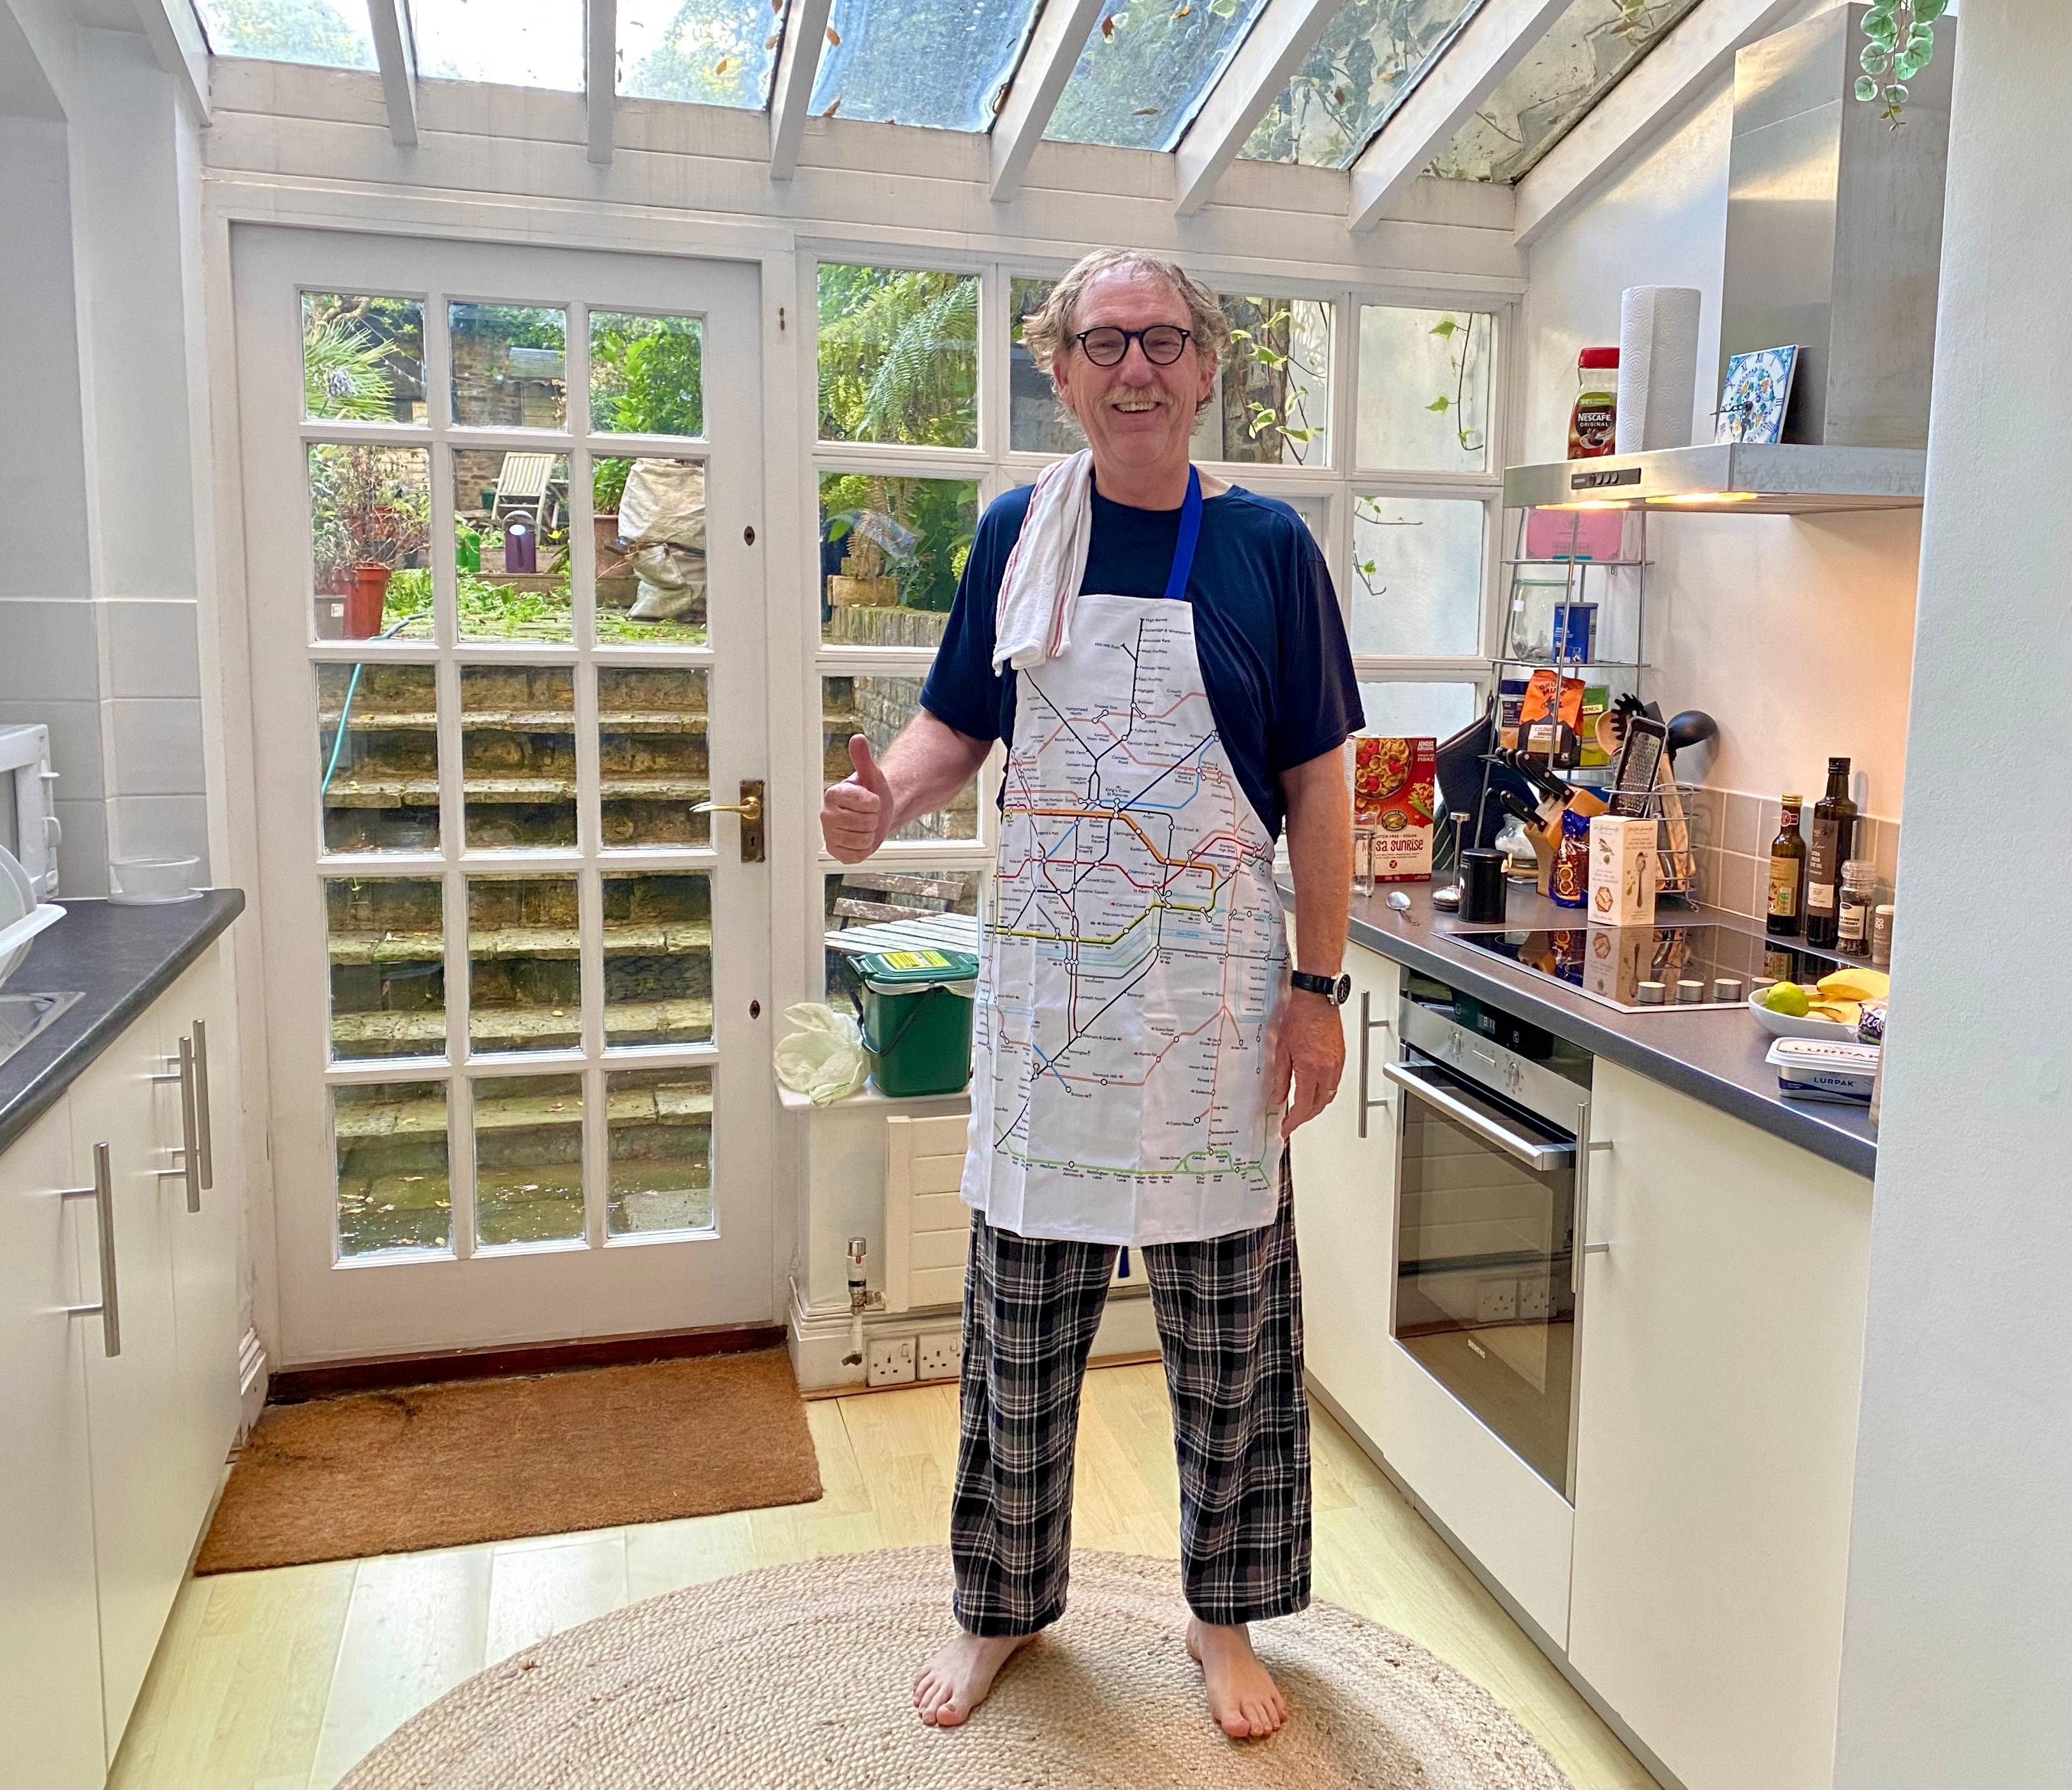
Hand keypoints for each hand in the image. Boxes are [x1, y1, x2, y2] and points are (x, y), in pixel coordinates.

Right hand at [822, 734, 894, 863]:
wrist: (875, 814)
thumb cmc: (872, 793)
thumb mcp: (871, 774)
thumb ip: (863, 758)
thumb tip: (857, 738)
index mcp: (833, 794)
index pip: (867, 803)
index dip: (875, 803)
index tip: (870, 800)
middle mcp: (826, 814)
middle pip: (865, 823)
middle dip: (873, 819)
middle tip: (868, 814)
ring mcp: (829, 834)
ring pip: (863, 839)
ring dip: (870, 834)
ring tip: (864, 826)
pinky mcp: (835, 851)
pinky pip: (857, 855)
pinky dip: (864, 849)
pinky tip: (860, 839)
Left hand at [1272, 988, 1346, 1138]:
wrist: (1317, 1000)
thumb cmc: (1300, 1018)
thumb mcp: (1281, 1050)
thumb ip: (1280, 1078)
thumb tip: (1277, 1097)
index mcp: (1311, 1070)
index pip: (1303, 1106)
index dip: (1293, 1121)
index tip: (1286, 1128)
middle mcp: (1327, 1071)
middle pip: (1318, 1106)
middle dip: (1304, 1118)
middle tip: (1291, 1121)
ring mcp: (1337, 1066)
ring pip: (1328, 1097)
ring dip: (1315, 1107)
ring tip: (1300, 1109)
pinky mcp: (1341, 1059)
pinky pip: (1333, 1085)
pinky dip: (1323, 1094)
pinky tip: (1314, 1091)